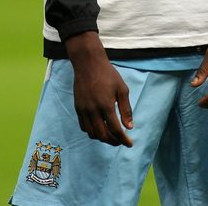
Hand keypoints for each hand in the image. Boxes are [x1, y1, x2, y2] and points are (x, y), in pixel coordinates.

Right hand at [65, 32, 132, 146]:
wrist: (88, 63)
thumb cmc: (108, 74)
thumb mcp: (122, 89)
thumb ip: (126, 109)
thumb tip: (129, 127)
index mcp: (106, 105)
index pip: (116, 129)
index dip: (123, 139)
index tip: (130, 144)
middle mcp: (93, 110)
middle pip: (103, 135)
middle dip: (113, 141)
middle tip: (121, 141)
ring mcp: (84, 110)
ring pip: (92, 133)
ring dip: (102, 138)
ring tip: (111, 136)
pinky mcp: (77, 108)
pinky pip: (83, 126)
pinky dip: (92, 131)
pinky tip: (99, 128)